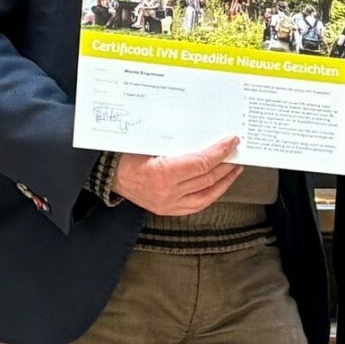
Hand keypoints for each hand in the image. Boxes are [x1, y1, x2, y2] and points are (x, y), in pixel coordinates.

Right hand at [112, 136, 245, 215]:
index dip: (220, 152)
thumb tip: (205, 134)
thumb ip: (177, 141)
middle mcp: (167, 192)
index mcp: (163, 173)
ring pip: (206, 195)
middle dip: (226, 164)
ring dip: (223, 181)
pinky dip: (210, 195)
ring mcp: (168, 204)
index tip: (231, 142)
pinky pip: (196, 205)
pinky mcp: (167, 209)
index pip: (202, 162)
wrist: (108, 173)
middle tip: (236, 152)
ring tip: (233, 169)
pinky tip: (217, 186)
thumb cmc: (126, 154)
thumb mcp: (150, 141)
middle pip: (207, 178)